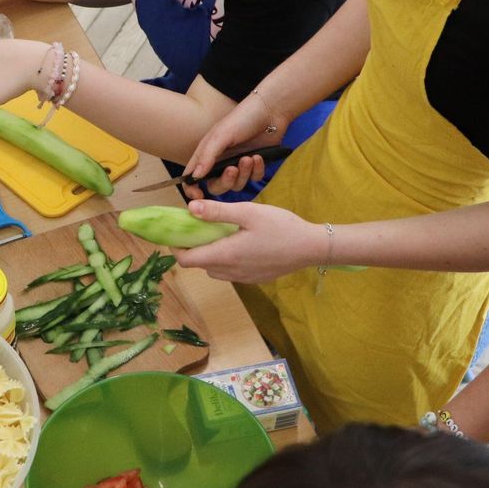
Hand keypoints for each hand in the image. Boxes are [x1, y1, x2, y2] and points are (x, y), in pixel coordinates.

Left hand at [171, 199, 324, 283]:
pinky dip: (226, 260)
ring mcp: (243, 278)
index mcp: (225, 255)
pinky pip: (231, 272)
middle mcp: (230, 272)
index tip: (177, 231)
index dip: (176, 247)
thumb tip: (189, 208)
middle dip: (194, 247)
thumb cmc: (281, 227)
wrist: (312, 247)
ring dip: (211, 254)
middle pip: (199, 265)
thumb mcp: (249, 212)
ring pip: (215, 269)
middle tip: (200, 227)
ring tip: (220, 233)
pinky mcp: (254, 279)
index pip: (187, 260)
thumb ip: (217, 211)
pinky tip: (240, 243)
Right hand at [183, 90, 285, 184]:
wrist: (270, 112)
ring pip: (236, 185)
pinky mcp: (254, 166)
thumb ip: (207, 156)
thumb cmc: (242, 119)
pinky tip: (258, 157)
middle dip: (225, 181)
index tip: (198, 197)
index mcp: (206, 154)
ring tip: (248, 158)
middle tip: (233, 169)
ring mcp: (237, 165)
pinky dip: (256, 171)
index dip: (192, 190)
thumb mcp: (220, 136)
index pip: (192, 177)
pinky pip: (253, 179)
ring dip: (243, 174)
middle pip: (216, 186)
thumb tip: (194, 177)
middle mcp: (220, 162)